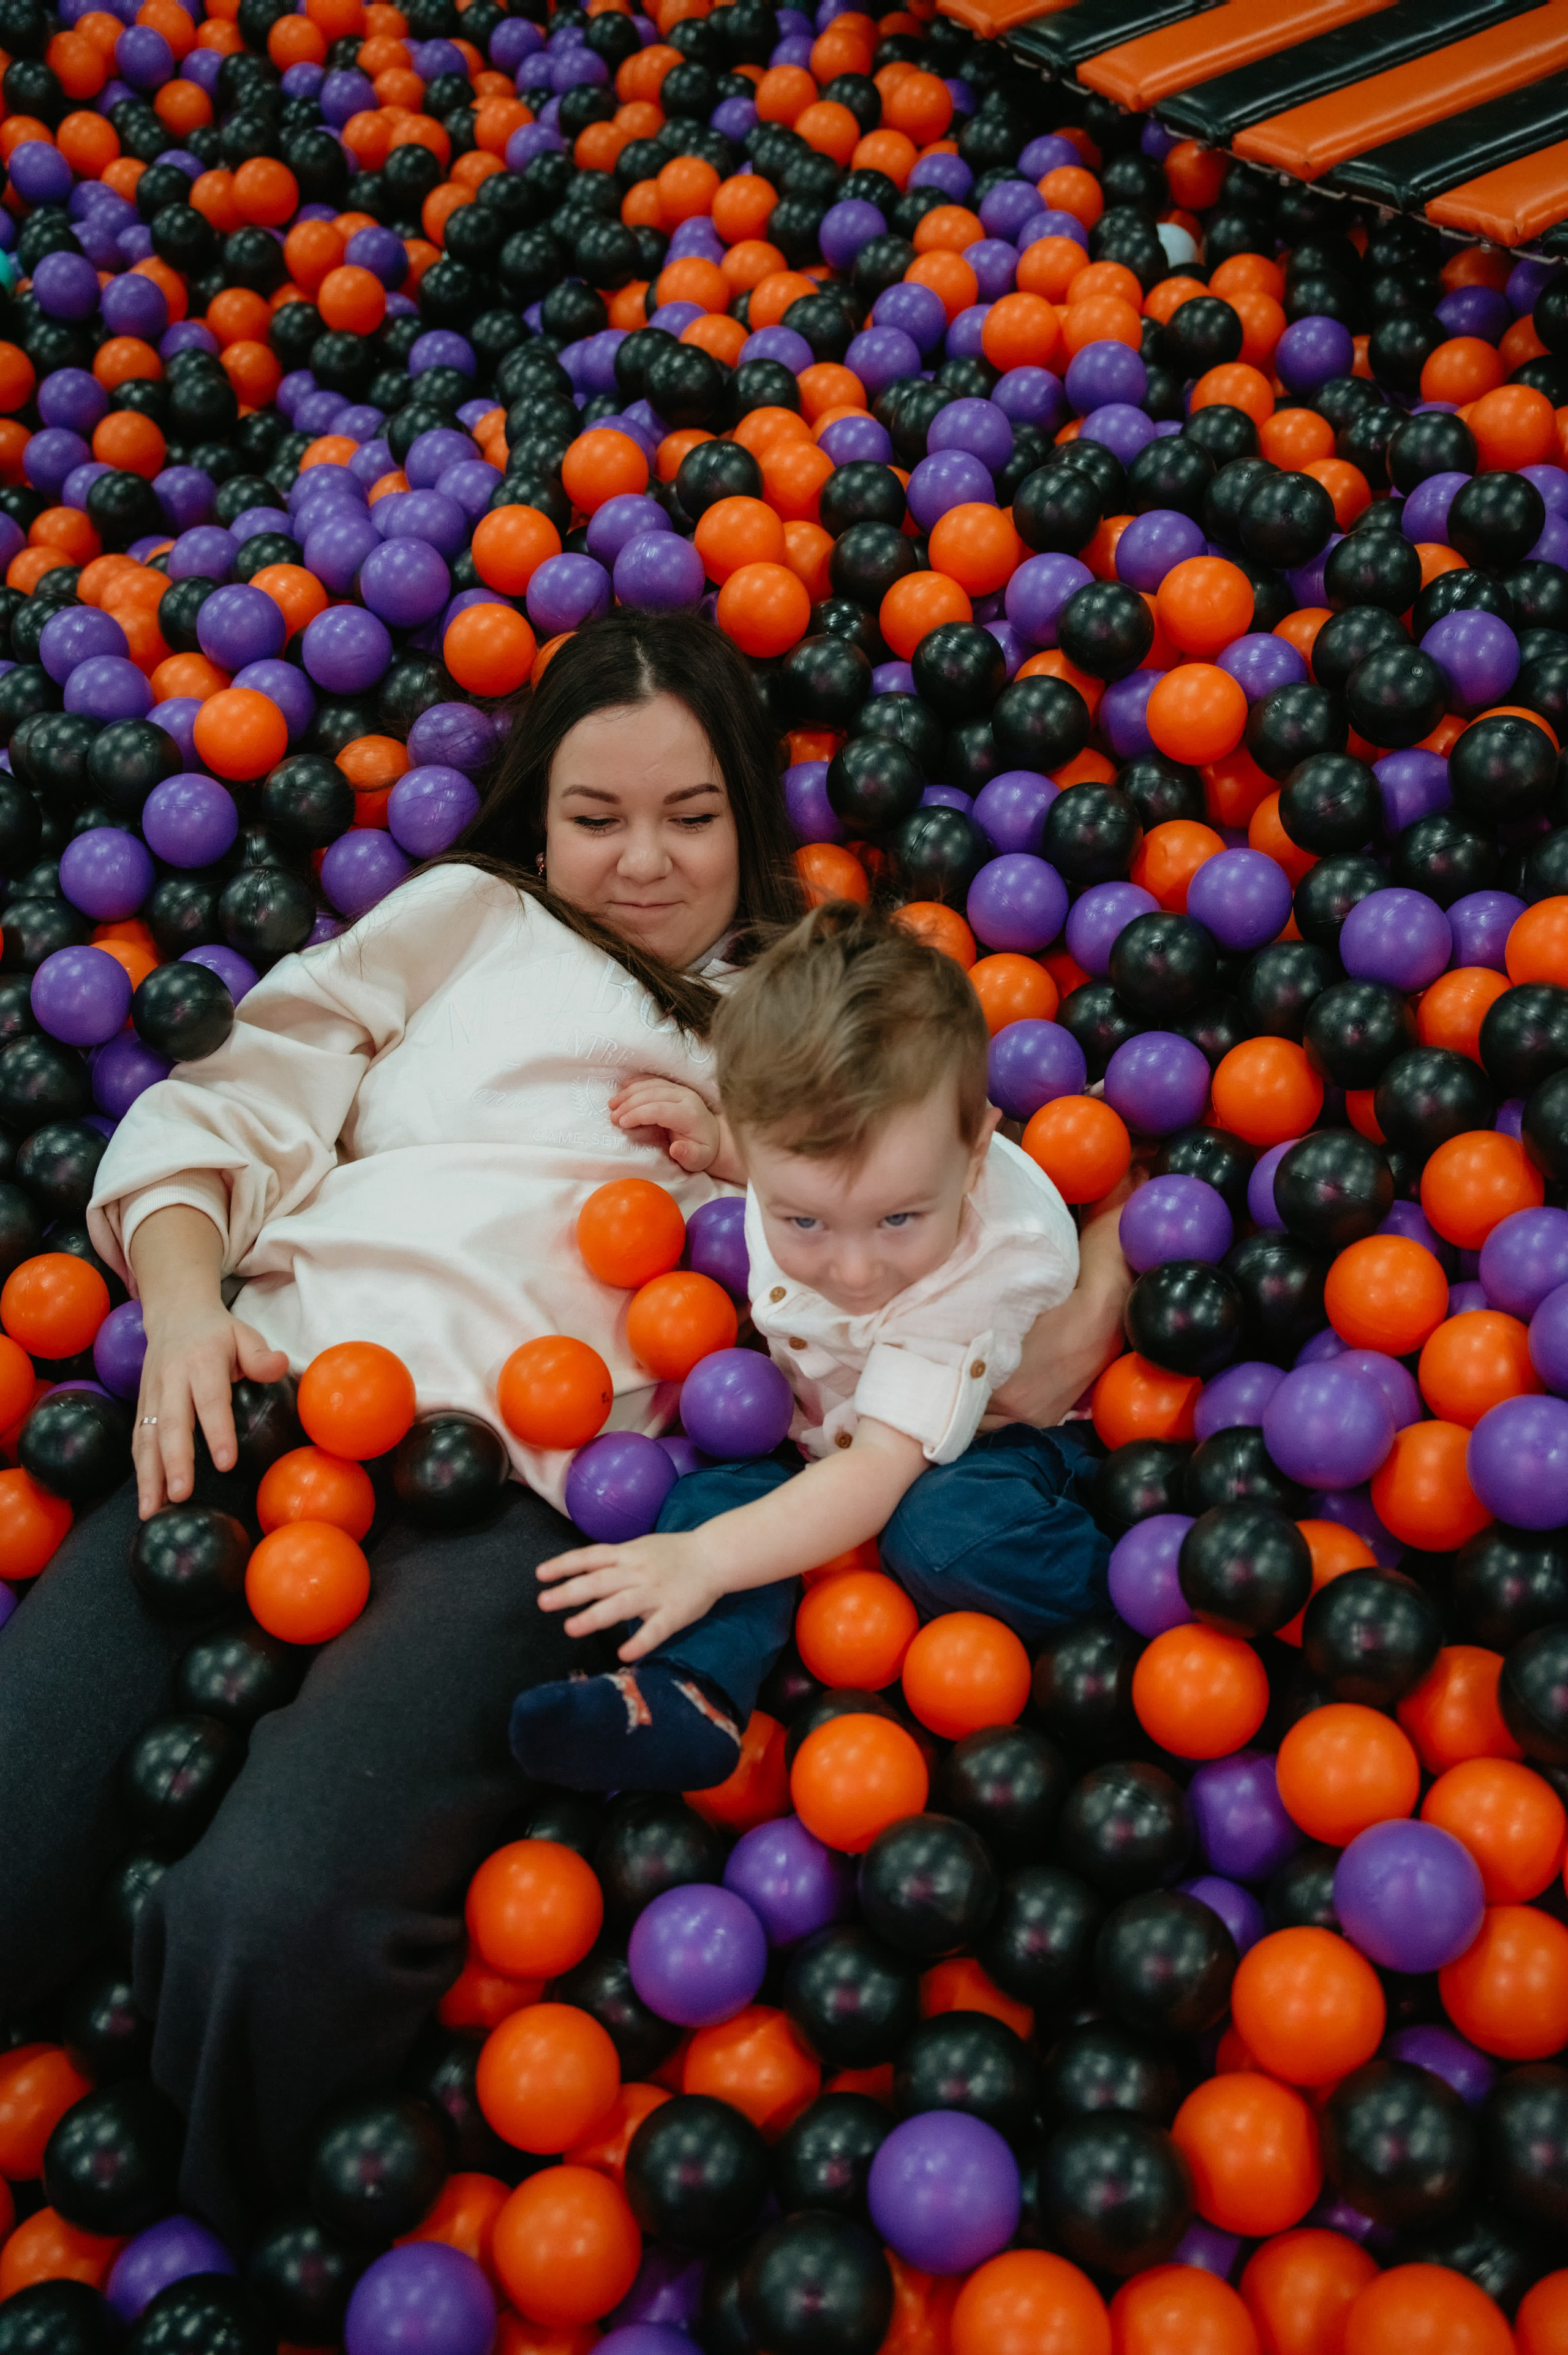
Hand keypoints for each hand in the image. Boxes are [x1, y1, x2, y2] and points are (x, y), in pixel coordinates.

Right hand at [133, 1304, 288, 1516]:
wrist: (174, 1313)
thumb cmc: (217, 1332)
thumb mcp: (244, 1333)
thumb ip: (260, 1354)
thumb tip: (280, 1365)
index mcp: (201, 1362)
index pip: (210, 1401)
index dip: (218, 1431)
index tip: (226, 1463)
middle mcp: (171, 1380)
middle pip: (171, 1425)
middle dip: (174, 1462)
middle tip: (180, 1495)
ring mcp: (152, 1394)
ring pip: (147, 1438)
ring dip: (148, 1476)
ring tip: (152, 1510)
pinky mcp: (141, 1406)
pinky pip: (138, 1440)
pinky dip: (140, 1471)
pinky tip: (146, 1499)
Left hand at [537, 1529, 722, 1657]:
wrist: (714, 1556)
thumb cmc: (673, 1553)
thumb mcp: (639, 1547)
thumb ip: (614, 1561)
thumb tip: (582, 1572)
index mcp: (628, 1555)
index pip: (591, 1557)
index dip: (565, 1565)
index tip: (540, 1574)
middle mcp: (637, 1572)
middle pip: (599, 1582)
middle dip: (570, 1592)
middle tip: (544, 1602)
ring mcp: (655, 1592)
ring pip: (621, 1604)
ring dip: (595, 1616)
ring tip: (571, 1628)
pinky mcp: (674, 1612)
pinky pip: (656, 1629)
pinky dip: (641, 1641)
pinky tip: (625, 1653)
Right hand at [610, 1076, 722, 1172]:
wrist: (713, 1136)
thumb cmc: (701, 1150)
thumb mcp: (699, 1160)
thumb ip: (689, 1155)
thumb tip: (676, 1148)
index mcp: (690, 1114)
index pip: (660, 1109)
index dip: (638, 1114)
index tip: (621, 1123)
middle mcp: (685, 1097)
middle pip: (652, 1094)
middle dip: (629, 1104)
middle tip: (612, 1117)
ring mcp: (679, 1089)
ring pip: (651, 1084)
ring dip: (629, 1093)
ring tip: (612, 1105)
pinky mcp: (673, 1086)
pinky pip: (653, 1079)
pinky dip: (636, 1082)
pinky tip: (622, 1087)